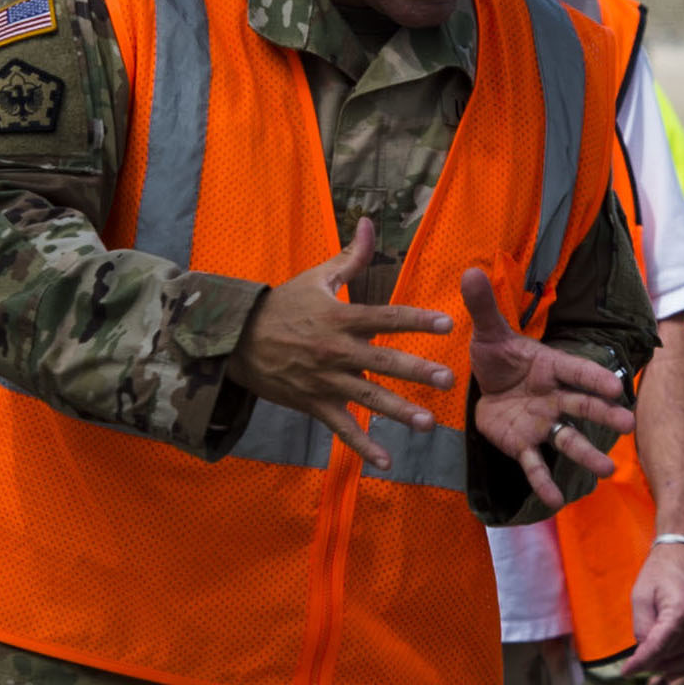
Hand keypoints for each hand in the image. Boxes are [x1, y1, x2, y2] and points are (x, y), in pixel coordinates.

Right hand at [231, 222, 453, 453]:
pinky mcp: (313, 404)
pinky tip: (386, 462)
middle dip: (417, 371)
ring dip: (398, 412)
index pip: (386, 317)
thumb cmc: (281, 305)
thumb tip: (369, 222)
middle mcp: (336, 350)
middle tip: (448, 379)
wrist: (235, 340)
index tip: (446, 323)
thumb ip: (351, 256)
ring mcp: (325, 380)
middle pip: (383, 361)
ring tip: (427, 424)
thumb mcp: (316, 277)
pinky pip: (341, 429)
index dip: (416, 319)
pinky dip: (362, 447)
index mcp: (340, 317)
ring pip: (367, 399)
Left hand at [459, 263, 633, 506]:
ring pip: (567, 439)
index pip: (575, 371)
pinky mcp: (523, 444)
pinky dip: (544, 481)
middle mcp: (553, 397)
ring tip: (606, 472)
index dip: (594, 377)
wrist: (485, 386)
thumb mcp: (487, 332)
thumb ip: (484, 306)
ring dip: (586, 454)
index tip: (615, 386)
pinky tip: (555, 501)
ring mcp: (541, 423)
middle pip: (581, 406)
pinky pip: (535, 465)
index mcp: (549, 367)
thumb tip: (470, 269)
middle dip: (602, 415)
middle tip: (627, 424)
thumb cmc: (497, 357)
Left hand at [621, 536, 683, 684]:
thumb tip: (645, 652)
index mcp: (682, 612)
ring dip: (669, 666)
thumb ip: (642, 628)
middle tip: (636, 662)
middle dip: (652, 663)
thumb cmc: (662, 570)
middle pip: (672, 657)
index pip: (657, 649)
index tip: (625, 672)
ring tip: (652, 663)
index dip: (639, 664)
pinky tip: (672, 667)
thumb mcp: (640, 596)